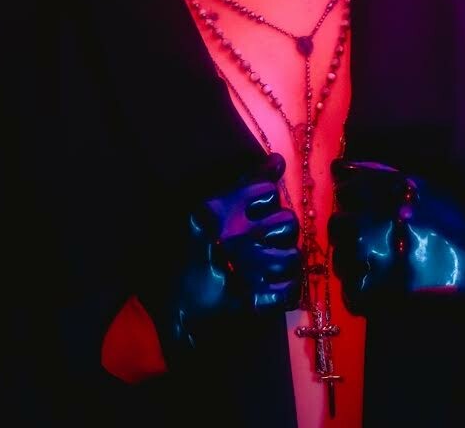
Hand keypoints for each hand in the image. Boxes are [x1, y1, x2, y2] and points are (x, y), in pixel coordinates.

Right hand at [142, 152, 300, 359]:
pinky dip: (285, 290)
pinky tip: (271, 287)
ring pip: (292, 256)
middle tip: (262, 241)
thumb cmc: (192, 248)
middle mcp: (231, 236)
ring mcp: (243, 270)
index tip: (252, 213)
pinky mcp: (251, 302)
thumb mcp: (211, 207)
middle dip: (279, 231)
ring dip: (284, 260)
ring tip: (267, 263)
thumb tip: (278, 160)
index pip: (268, 191)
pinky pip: (288, 291)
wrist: (172, 306)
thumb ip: (247, 181)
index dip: (266, 201)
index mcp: (217, 210)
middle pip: (287, 222)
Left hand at [328, 159, 464, 317]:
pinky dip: (361, 291)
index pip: (343, 185)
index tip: (359, 207)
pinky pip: (351, 292)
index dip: (350, 196)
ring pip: (340, 259)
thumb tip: (342, 170)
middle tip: (368, 240)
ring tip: (377, 266)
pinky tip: (379, 287)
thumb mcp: (422, 186)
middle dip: (349, 231)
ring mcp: (373, 258)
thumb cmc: (457, 225)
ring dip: (353, 262)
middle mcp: (375, 218)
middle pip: (337, 224)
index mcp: (387, 189)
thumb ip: (382, 177)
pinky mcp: (378, 293)